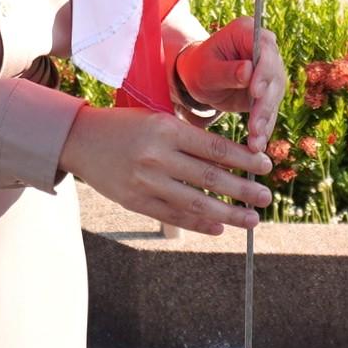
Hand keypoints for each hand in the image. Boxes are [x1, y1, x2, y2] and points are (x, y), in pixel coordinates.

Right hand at [59, 105, 272, 234]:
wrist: (81, 140)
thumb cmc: (127, 125)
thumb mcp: (159, 119)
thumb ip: (190, 139)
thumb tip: (231, 161)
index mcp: (166, 128)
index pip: (215, 148)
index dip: (244, 159)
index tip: (266, 165)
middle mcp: (157, 156)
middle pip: (210, 177)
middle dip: (243, 190)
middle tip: (266, 197)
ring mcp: (145, 182)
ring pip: (195, 202)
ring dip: (228, 213)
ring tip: (251, 219)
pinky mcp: (135, 202)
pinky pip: (173, 216)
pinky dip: (199, 224)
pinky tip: (219, 227)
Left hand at [175, 18, 285, 153]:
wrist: (199, 78)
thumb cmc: (199, 67)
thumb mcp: (206, 69)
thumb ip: (226, 71)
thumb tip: (248, 71)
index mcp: (247, 31)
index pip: (265, 48)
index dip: (264, 71)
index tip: (256, 92)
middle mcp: (264, 48)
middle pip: (274, 75)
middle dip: (265, 103)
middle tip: (255, 126)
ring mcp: (269, 69)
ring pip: (275, 95)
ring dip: (265, 119)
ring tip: (255, 141)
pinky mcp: (268, 90)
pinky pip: (269, 109)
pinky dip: (264, 127)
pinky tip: (257, 143)